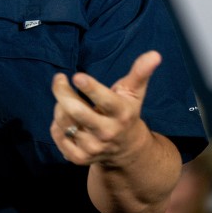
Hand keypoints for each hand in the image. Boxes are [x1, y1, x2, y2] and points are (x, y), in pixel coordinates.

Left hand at [50, 50, 160, 166]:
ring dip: (60, 105)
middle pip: (76, 112)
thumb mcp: (135, 92)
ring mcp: (92, 147)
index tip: (77, 76)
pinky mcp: (79, 158)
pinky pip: (58, 136)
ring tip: (65, 97)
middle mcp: (107, 132)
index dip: (90, 88)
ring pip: (64, 122)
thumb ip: (141, 72)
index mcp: (122, 114)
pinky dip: (56, 124)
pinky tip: (65, 117)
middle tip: (58, 79)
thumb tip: (155, 54)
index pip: (105, 101)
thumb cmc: (127, 112)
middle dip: (62, 92)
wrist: (126, 150)